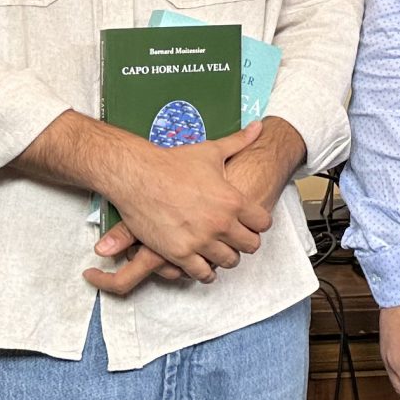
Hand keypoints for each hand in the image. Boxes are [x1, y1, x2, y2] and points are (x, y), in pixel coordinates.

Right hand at [84, 123, 271, 291]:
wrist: (137, 175)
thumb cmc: (173, 162)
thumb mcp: (211, 150)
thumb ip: (239, 141)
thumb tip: (258, 126)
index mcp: (233, 200)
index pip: (263, 223)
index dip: (259, 223)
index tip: (252, 222)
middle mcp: (221, 224)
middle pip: (250, 246)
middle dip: (245, 242)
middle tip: (237, 238)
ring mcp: (200, 241)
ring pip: (228, 261)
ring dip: (226, 257)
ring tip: (220, 251)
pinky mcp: (179, 253)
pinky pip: (203, 273)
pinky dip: (206, 272)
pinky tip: (204, 265)